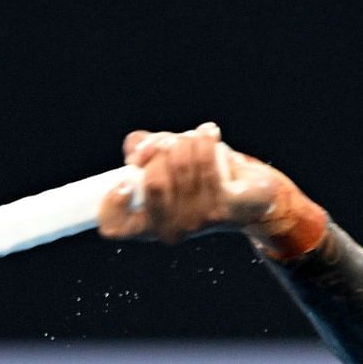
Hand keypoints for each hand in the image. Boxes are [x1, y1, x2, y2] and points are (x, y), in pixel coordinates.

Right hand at [96, 122, 304, 246]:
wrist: (250, 190)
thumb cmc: (200, 175)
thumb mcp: (164, 159)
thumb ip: (142, 149)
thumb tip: (138, 149)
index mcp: (147, 223)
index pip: (114, 227)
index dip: (112, 203)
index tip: (124, 180)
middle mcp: (170, 230)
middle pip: (152, 183)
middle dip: (160, 150)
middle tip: (170, 143)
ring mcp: (197, 223)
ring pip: (180, 166)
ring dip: (186, 141)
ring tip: (194, 138)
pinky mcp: (222, 209)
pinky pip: (205, 163)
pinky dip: (205, 140)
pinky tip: (209, 133)